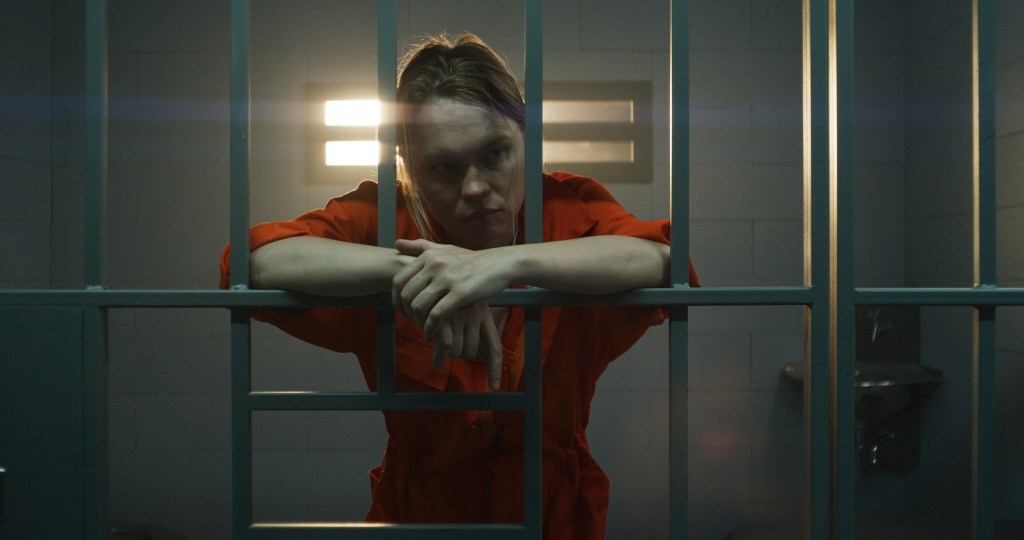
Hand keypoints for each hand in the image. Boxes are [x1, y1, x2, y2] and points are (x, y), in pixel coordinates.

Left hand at [392, 239, 512, 339]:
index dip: (396, 298)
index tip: (402, 309)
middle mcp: (435, 265)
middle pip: (406, 295)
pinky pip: (437, 315)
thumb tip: (396, 244)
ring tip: (424, 328)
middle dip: (406, 312)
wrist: (499, 264)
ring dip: (418, 322)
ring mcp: (447, 279)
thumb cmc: (471, 260)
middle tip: (413, 321)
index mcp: (428, 256)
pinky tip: (432, 334)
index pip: (399, 280)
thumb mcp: (445, 249)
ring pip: (419, 306)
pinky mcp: (460, 293)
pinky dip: (431, 328)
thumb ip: (420, 247)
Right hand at [431, 302, 502, 389]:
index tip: (494, 386)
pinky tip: (435, 356)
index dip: (495, 369)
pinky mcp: (443, 316)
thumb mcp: (463, 315)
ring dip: (446, 354)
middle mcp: (475, 313)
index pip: (494, 347)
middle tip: (449, 345)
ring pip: (457, 351)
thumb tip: (485, 360)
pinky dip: (439, 356)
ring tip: (440, 340)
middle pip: (472, 352)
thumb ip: (473, 335)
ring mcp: (459, 313)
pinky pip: (446, 346)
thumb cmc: (442, 305)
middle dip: (459, 354)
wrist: (419, 281)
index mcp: (484, 314)